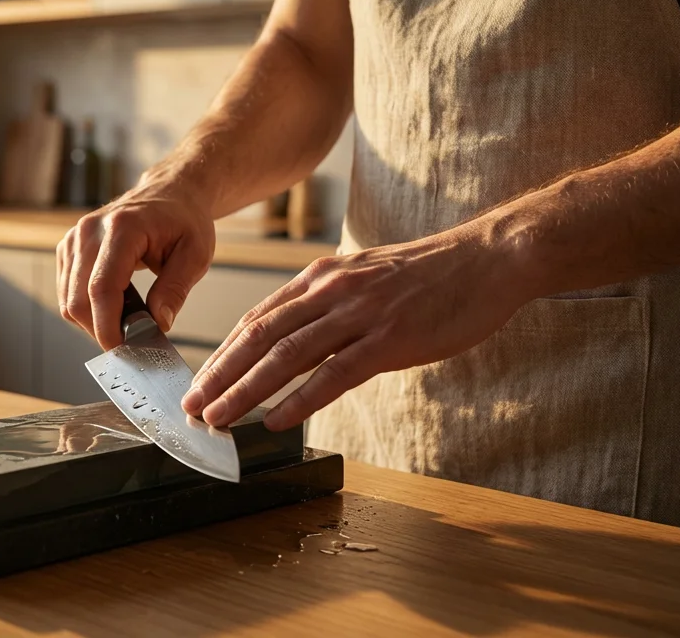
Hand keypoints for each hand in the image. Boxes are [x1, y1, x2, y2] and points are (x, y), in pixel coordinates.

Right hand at [57, 184, 214, 349]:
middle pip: (78, 299)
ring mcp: (74, 238)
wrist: (170, 194)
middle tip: (132, 341)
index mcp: (122, 228)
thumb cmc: (184, 221)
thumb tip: (157, 324)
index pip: (101, 287)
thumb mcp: (196, 255)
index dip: (107, 325)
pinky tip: (114, 305)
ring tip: (127, 320)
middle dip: (101, 329)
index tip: (121, 350)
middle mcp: (90, 231)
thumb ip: (175, 290)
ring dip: (93, 321)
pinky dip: (87, 308)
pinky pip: (67, 292)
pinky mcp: (69, 248)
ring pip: (68, 300)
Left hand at [182, 227, 533, 430]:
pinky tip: (276, 420)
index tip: (200, 381)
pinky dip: (299, 399)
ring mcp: (358, 314)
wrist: (488, 258)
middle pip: (258, 337)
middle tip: (192, 406)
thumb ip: (327, 307)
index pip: (257, 319)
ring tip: (218, 418)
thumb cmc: (430, 275)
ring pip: (285, 357)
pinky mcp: (389, 338)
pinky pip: (333, 373)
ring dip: (245, 391)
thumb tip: (296, 344)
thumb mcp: (364, 280)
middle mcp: (330, 292)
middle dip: (219, 375)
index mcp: (320, 279)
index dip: (223, 353)